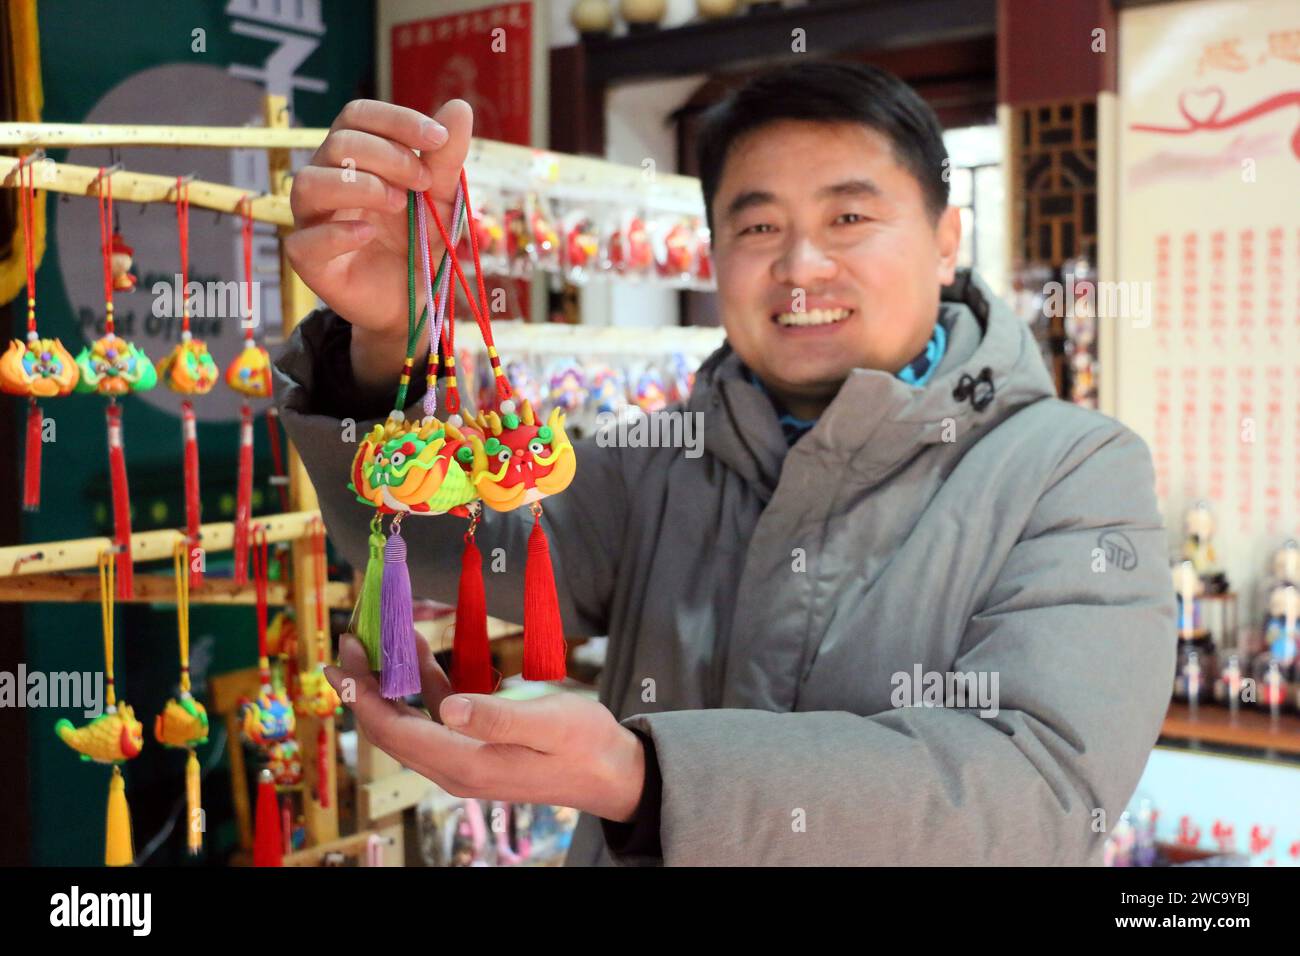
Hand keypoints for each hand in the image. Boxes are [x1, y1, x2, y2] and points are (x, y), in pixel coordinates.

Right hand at [285, 99, 473, 391]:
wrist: (415, 301)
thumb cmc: (420, 243)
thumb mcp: (442, 198)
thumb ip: (446, 158)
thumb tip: (459, 107)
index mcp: (353, 158)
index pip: (356, 116)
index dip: (396, 120)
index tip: (438, 138)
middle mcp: (327, 182)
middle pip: (338, 144)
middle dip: (388, 156)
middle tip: (424, 182)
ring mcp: (312, 220)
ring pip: (310, 182)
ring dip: (360, 186)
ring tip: (398, 204)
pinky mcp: (309, 261)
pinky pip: (305, 239)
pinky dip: (337, 233)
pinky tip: (368, 234)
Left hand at [325, 635, 646, 822]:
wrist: (614, 773)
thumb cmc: (587, 745)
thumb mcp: (550, 724)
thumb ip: (499, 716)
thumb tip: (447, 707)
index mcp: (466, 763)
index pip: (394, 731)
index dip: (363, 694)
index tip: (345, 656)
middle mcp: (455, 766)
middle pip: (391, 727)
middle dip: (364, 686)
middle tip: (350, 642)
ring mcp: (465, 757)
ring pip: (410, 720)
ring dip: (390, 682)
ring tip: (377, 639)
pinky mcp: (477, 746)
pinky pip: (435, 716)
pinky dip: (422, 683)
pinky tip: (419, 652)